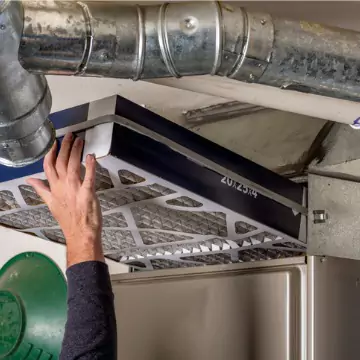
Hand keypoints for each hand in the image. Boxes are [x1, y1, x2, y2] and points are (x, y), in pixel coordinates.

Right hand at [27, 132, 103, 267]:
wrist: (80, 234)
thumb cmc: (68, 220)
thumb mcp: (51, 204)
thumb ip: (41, 189)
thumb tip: (30, 180)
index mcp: (53, 188)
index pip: (48, 166)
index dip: (51, 152)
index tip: (54, 142)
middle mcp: (63, 187)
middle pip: (61, 162)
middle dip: (65, 146)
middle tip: (70, 135)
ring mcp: (75, 189)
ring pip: (73, 165)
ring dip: (76, 151)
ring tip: (80, 140)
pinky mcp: (88, 193)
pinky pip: (89, 176)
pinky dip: (91, 165)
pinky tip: (92, 156)